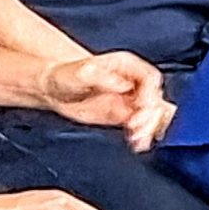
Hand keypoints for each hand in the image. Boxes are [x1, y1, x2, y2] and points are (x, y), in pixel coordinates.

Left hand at [41, 51, 170, 151]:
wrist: (54, 89)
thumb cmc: (65, 75)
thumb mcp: (82, 73)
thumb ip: (103, 78)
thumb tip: (123, 85)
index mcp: (126, 66)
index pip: (150, 78)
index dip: (149, 93)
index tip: (140, 106)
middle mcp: (132, 82)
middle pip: (155, 98)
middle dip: (150, 115)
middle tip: (136, 127)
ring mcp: (130, 100)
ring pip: (153, 114)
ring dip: (150, 127)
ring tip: (138, 139)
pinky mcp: (125, 115)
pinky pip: (142, 126)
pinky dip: (143, 136)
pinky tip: (138, 143)